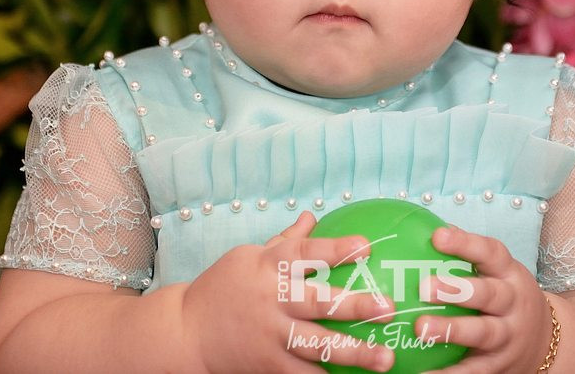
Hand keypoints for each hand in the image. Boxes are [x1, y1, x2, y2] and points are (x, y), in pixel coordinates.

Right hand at [181, 212, 396, 372]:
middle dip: (355, 305)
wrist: (186, 332)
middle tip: (388, 307)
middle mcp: (271, 299)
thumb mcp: (248, 256)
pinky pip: (302, 373)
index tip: (367, 247)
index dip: (336, 249)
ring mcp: (270, 334)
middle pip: (318, 301)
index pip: (306, 253)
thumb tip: (313, 216)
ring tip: (385, 357)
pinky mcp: (267, 365)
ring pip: (316, 343)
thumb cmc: (223, 288)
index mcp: (268, 266)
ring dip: (354, 352)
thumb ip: (285, 241)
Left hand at [412, 225, 553, 373]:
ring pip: (482, 333)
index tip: (437, 236)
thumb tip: (425, 228)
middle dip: (457, 290)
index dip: (465, 243)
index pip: (490, 253)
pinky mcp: (499, 366)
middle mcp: (512, 303)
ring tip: (420, 328)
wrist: (548, 341)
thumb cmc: (506, 297)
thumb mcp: (497, 272)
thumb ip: (467, 254)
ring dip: (451, 330)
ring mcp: (508, 336)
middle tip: (424, 287)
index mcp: (509, 274)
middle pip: (489, 294)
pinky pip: (473, 371)